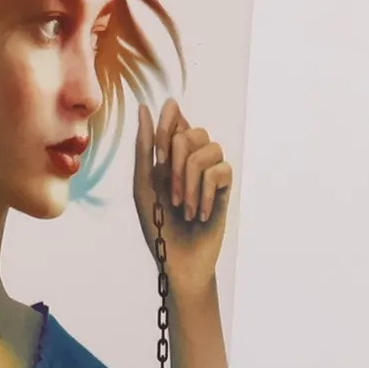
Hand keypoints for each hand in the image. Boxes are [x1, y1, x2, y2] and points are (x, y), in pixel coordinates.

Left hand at [133, 98, 232, 307]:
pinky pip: (219, 171)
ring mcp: (211, 168)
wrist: (178, 259)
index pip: (174, 117)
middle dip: (174, 165)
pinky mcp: (225, 185)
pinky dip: (204, 195)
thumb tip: (144, 108)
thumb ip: (144, 148)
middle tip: (170, 197)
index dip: (168, 125)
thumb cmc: (158, 224)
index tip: (161, 156)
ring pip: (207, 149)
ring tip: (184, 209)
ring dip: (189, 183)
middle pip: (190, 132)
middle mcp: (192, 156)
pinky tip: (200, 214)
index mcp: (169, 153)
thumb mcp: (143, 185)